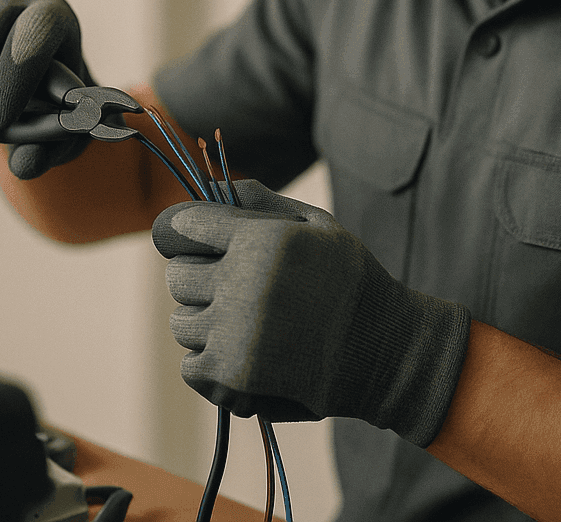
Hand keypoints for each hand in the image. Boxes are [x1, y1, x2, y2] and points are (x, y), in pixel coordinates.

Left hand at [151, 180, 470, 446]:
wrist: (383, 350)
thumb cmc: (352, 282)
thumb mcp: (321, 228)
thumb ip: (267, 205)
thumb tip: (221, 186)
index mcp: (262, 240)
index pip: (189, 227)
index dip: (193, 235)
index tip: (201, 244)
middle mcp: (242, 283)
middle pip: (178, 277)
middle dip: (196, 281)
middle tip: (224, 289)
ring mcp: (235, 332)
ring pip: (181, 324)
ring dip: (202, 324)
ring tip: (235, 325)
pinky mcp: (235, 374)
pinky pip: (190, 366)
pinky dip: (208, 364)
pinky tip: (235, 355)